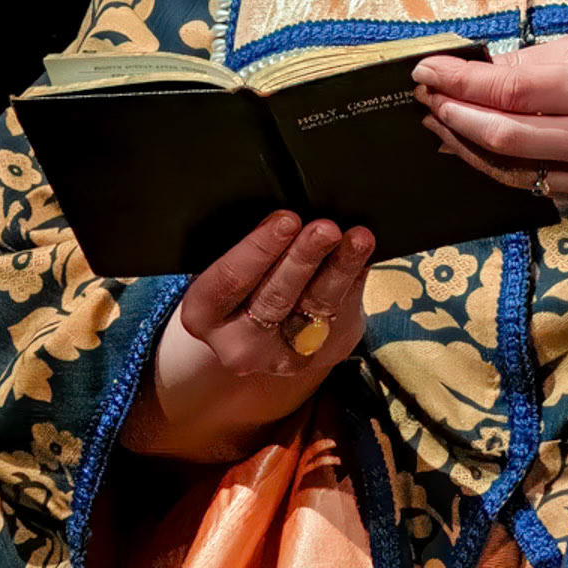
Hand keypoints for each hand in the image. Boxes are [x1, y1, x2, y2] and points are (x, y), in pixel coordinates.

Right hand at [121, 211, 373, 461]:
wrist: (261, 333)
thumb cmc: (242, 281)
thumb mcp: (230, 264)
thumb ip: (250, 245)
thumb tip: (287, 212)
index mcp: (204, 313)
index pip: (230, 280)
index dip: (259, 248)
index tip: (286, 218)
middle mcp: (239, 343)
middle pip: (274, 297)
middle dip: (303, 258)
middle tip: (325, 228)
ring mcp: (283, 354)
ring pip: (316, 305)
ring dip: (340, 268)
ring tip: (357, 239)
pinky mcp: (323, 352)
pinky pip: (343, 312)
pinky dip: (356, 279)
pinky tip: (364, 255)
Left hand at [412, 34, 567, 208]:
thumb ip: (542, 61)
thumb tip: (484, 69)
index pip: (511, 88)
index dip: (460, 80)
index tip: (425, 68)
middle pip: (501, 133)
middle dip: (452, 112)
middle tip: (423, 93)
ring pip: (508, 166)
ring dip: (463, 142)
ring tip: (437, 119)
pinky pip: (531, 183)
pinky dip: (495, 164)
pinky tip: (471, 146)